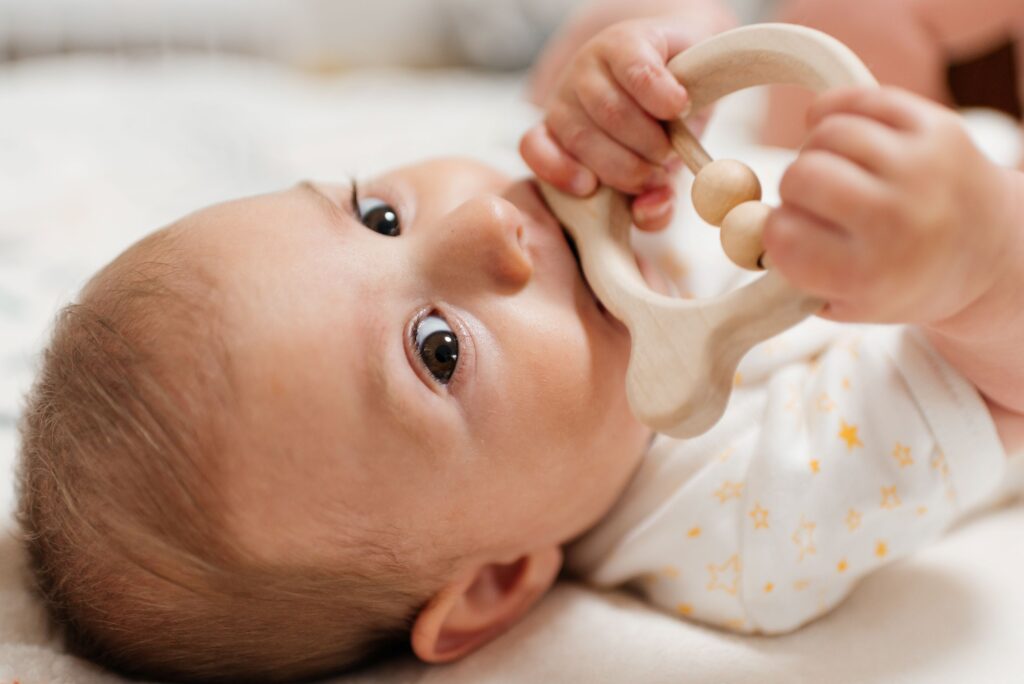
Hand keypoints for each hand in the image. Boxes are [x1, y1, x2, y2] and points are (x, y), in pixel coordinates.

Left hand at [520, 13, 727, 230]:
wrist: (691, 69)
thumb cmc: (665, 132)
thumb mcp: (656, 174)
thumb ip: (651, 204)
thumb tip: (648, 214)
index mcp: (559, 133)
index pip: (536, 149)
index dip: (559, 171)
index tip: (589, 188)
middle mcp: (567, 98)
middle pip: (581, 138)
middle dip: (626, 167)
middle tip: (658, 172)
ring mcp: (591, 66)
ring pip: (608, 110)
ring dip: (647, 139)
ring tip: (669, 148)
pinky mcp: (624, 41)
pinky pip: (636, 73)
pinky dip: (660, 97)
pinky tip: (678, 107)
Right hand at [764, 86, 1019, 326]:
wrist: (986, 254)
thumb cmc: (896, 279)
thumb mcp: (843, 301)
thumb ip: (786, 275)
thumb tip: (736, 226)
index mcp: (869, 272)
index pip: (781, 236)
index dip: (776, 233)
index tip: (793, 236)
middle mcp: (898, 219)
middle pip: (800, 176)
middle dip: (793, 189)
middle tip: (811, 201)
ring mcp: (921, 167)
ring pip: (825, 134)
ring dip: (814, 152)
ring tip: (830, 170)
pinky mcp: (936, 126)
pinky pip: (856, 100)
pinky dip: (830, 112)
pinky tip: (832, 132)